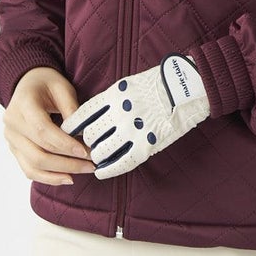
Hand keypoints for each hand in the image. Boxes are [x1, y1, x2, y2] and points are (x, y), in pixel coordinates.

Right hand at [3, 67, 95, 185]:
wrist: (27, 82)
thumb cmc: (47, 83)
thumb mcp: (62, 87)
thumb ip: (71, 108)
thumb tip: (83, 134)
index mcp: (22, 104)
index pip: (42, 130)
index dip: (64, 144)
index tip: (85, 152)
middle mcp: (12, 124)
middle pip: (38, 152)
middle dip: (67, 162)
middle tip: (91, 164)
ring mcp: (11, 139)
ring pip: (33, 165)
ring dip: (59, 173)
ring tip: (83, 172)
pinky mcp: (14, 149)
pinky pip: (29, 169)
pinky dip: (48, 177)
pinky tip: (67, 177)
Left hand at [62, 54, 210, 179]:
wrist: (188, 87)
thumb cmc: (160, 83)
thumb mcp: (130, 83)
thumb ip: (112, 98)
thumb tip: (95, 114)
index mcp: (115, 94)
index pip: (84, 113)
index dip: (73, 125)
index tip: (66, 131)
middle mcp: (120, 112)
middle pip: (90, 134)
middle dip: (85, 143)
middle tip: (84, 147)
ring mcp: (133, 130)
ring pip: (102, 150)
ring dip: (95, 156)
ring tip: (94, 158)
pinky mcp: (146, 144)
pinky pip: (121, 162)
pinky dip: (108, 169)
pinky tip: (101, 172)